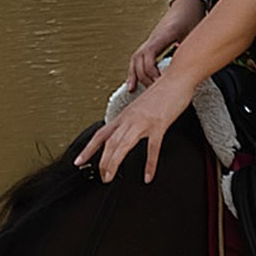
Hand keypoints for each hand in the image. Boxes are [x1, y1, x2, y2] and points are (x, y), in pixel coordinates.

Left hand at [78, 65, 192, 186]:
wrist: (177, 78)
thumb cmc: (162, 92)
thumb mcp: (141, 106)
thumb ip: (133, 118)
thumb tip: (129, 130)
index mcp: (125, 115)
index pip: (101, 134)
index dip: (88, 149)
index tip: (79, 161)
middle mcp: (130, 118)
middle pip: (109, 143)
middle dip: (102, 162)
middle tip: (102, 177)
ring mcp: (143, 122)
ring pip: (122, 145)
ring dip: (114, 163)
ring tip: (110, 177)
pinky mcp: (159, 125)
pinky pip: (152, 148)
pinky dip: (149, 164)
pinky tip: (148, 176)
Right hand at [129, 0, 205, 87]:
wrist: (186, 4)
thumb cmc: (190, 17)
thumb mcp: (194, 32)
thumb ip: (193, 48)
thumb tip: (197, 67)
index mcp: (163, 35)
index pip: (149, 55)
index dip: (152, 71)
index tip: (161, 83)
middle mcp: (153, 38)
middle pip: (139, 59)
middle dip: (144, 77)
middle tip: (155, 90)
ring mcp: (150, 40)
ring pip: (135, 58)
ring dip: (135, 74)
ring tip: (133, 89)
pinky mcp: (151, 43)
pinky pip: (138, 57)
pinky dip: (134, 70)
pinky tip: (133, 81)